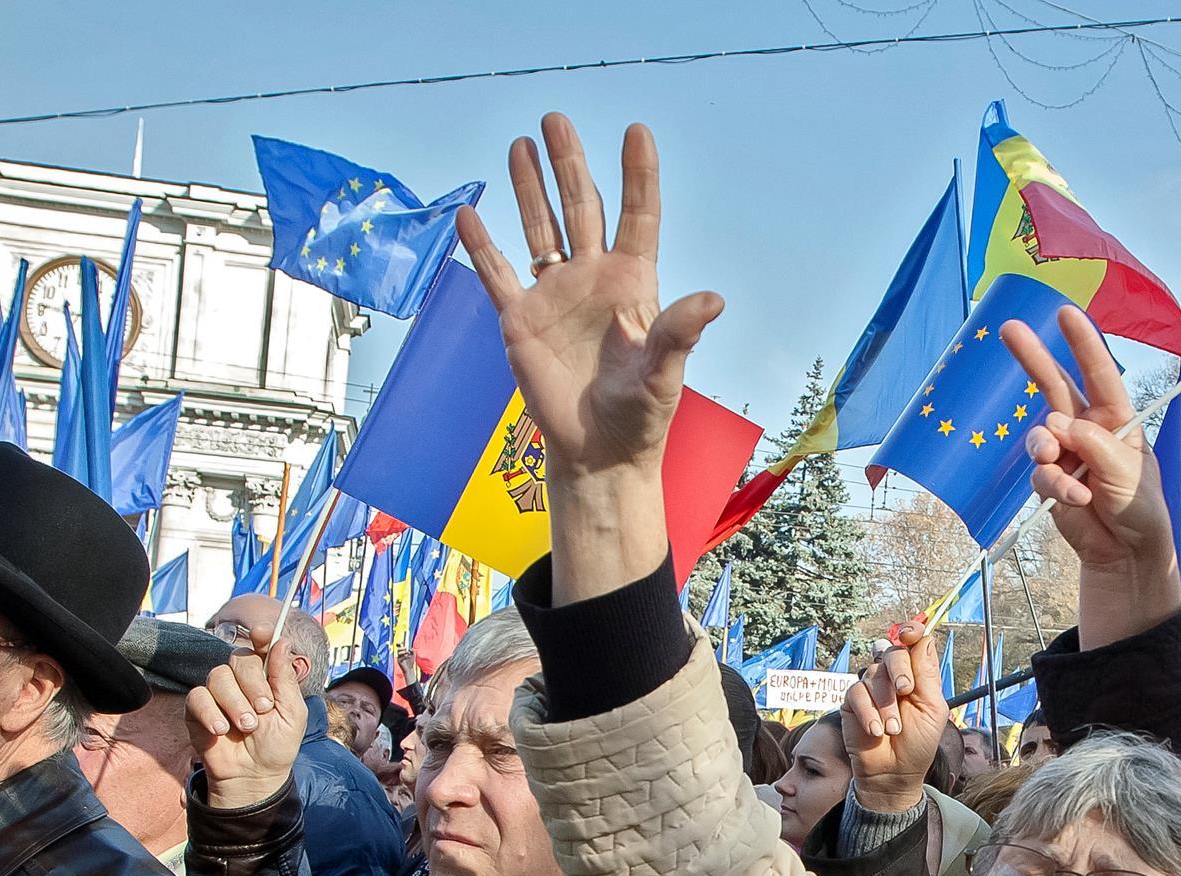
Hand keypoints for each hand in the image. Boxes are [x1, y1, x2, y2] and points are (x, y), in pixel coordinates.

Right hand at [186, 638, 307, 810]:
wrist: (254, 776)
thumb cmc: (277, 745)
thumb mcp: (292, 714)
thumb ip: (286, 679)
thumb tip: (281, 642)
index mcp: (267, 678)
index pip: (262, 647)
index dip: (262, 636)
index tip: (263, 632)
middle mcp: (241, 680)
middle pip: (240, 660)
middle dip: (254, 685)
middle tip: (263, 710)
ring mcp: (217, 693)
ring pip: (218, 676)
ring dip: (235, 703)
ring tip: (246, 726)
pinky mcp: (197, 708)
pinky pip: (198, 697)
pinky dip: (211, 712)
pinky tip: (222, 730)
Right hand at [456, 115, 724, 599]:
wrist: (599, 451)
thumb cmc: (640, 416)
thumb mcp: (665, 375)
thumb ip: (680, 334)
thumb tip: (713, 299)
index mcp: (633, 286)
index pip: (638, 217)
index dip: (638, 176)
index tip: (636, 132)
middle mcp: (593, 280)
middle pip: (581, 208)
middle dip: (569, 163)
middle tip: (556, 119)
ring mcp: (554, 296)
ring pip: (539, 228)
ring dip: (528, 188)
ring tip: (520, 144)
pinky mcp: (520, 320)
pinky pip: (497, 274)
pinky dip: (481, 246)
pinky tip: (467, 213)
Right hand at [840, 619, 949, 814]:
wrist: (895, 774)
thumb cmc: (918, 743)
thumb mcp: (932, 709)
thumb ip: (926, 674)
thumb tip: (924, 637)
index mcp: (916, 675)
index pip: (912, 643)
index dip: (910, 632)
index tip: (908, 634)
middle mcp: (892, 677)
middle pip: (891, 653)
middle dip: (899, 670)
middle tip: (905, 691)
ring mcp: (871, 688)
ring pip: (872, 675)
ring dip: (885, 703)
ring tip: (893, 729)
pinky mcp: (851, 703)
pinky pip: (855, 694)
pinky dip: (867, 712)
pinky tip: (875, 731)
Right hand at [1006, 305, 1178, 646]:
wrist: (1125, 552)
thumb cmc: (1139, 506)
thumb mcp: (1128, 472)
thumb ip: (1095, 445)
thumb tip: (1056, 426)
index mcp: (1115, 418)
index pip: (1098, 374)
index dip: (1082, 343)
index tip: (1065, 313)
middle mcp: (1086, 428)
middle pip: (1054, 386)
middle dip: (1032, 357)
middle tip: (1009, 329)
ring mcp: (1064, 453)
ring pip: (1039, 436)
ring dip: (1046, 450)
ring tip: (1063, 469)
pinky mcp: (1049, 480)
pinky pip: (1040, 474)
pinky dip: (1056, 485)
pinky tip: (1075, 498)